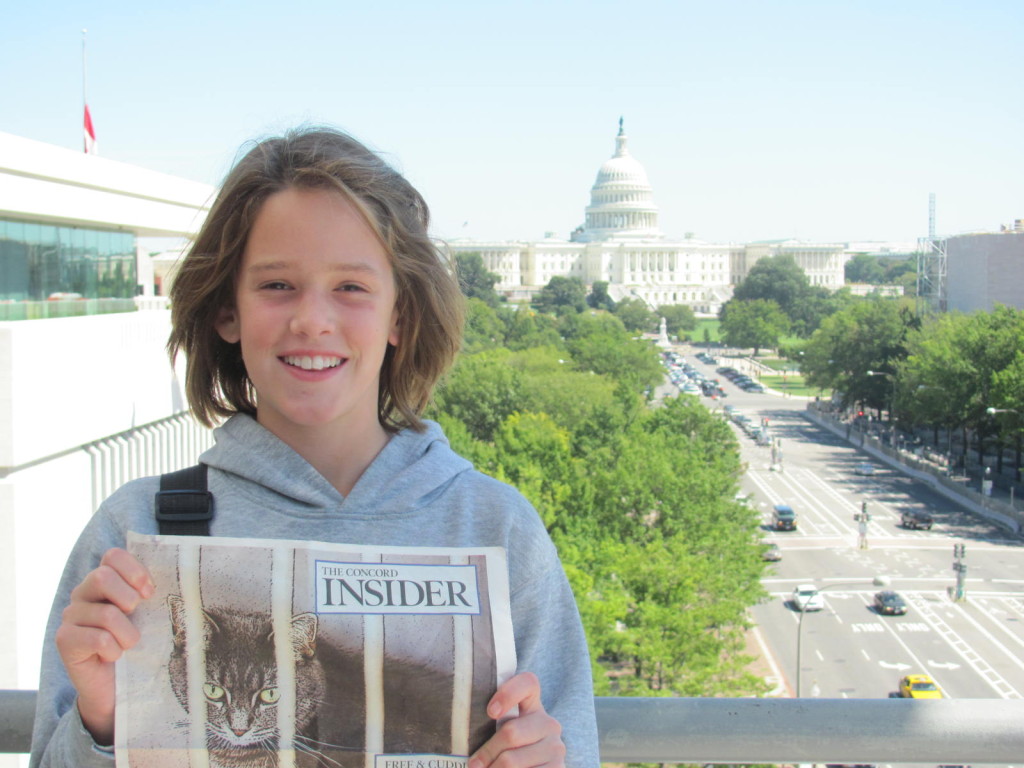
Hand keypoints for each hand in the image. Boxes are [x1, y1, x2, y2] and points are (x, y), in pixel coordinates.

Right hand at [54, 547, 153, 745]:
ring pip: (106, 613)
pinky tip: (113, 657)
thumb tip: (180, 570)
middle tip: (137, 616)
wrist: (117, 688)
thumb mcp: (149, 614)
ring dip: (127, 634)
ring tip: (128, 645)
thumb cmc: (139, 645)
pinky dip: (114, 650)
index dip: (134, 570)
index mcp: (104, 580)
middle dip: (129, 598)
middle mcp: (82, 594)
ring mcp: (70, 616)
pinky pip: (97, 638)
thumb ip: (152, 591)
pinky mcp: (65, 640)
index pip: (112, 556)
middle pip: (102, 577)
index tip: (150, 592)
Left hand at [469, 672, 565, 767]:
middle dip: (487, 753)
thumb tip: (461, 734)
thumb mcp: (502, 735)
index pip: (527, 683)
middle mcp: (548, 724)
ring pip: (511, 760)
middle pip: (511, 732)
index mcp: (533, 707)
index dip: (508, 693)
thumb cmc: (508, 752)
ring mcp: (555, 748)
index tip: (490, 712)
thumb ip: (490, 727)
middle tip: (473, 765)